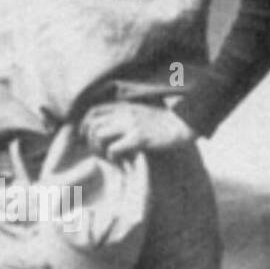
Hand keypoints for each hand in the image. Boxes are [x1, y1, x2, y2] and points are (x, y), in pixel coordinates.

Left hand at [80, 102, 197, 159]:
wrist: (185, 125)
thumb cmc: (164, 123)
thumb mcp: (142, 112)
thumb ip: (126, 116)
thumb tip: (111, 127)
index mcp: (124, 106)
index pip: (93, 111)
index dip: (84, 125)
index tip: (86, 137)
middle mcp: (124, 113)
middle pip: (92, 124)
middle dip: (89, 141)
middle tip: (98, 152)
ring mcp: (131, 125)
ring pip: (99, 135)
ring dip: (100, 150)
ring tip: (110, 158)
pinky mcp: (138, 138)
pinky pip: (114, 149)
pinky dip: (113, 158)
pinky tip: (122, 161)